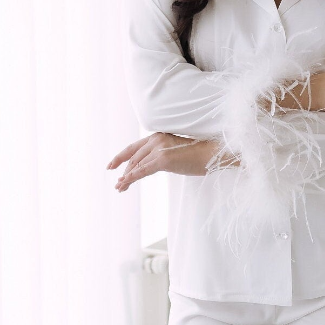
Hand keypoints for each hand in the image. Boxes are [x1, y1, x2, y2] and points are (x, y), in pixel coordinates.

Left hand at [108, 133, 232, 191]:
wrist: (213, 155)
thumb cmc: (200, 156)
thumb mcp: (176, 153)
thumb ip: (163, 156)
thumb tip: (153, 166)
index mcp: (158, 136)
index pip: (134, 147)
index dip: (120, 157)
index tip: (111, 165)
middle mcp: (156, 140)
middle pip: (133, 158)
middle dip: (124, 171)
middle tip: (118, 184)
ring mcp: (159, 149)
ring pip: (136, 165)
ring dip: (126, 178)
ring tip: (119, 188)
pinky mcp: (163, 159)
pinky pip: (142, 171)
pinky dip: (131, 178)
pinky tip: (124, 183)